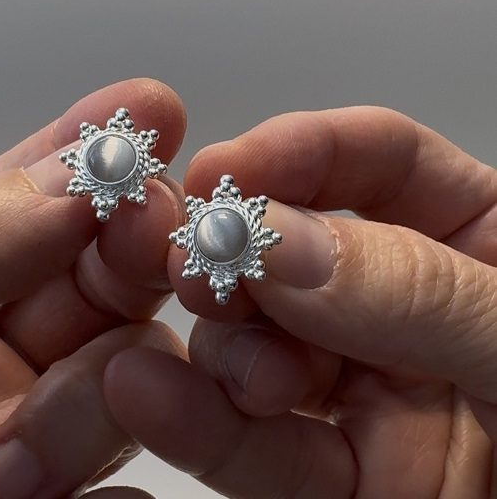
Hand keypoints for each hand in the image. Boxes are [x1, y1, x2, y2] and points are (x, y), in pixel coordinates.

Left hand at [0, 79, 186, 498]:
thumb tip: (81, 177)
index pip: (40, 196)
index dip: (97, 151)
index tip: (152, 113)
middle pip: (109, 274)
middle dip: (139, 246)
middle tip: (161, 226)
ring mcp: (25, 425)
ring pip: (129, 374)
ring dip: (98, 404)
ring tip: (19, 467)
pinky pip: (126, 486)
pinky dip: (118, 494)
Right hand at [104, 107, 496, 497]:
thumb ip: (421, 294)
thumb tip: (288, 245)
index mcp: (478, 244)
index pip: (379, 162)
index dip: (301, 152)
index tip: (229, 167)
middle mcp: (407, 311)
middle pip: (302, 252)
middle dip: (244, 251)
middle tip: (199, 255)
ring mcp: (367, 391)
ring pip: (265, 348)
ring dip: (220, 342)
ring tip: (194, 336)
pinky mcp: (341, 477)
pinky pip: (261, 447)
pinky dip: (202, 422)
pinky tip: (153, 391)